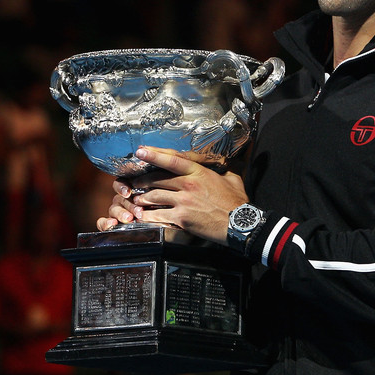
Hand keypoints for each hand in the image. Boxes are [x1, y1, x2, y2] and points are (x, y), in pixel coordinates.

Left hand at [95, 146, 247, 245]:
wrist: (239, 223)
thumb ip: (223, 170)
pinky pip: (158, 215)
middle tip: (135, 182)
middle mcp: (189, 185)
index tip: (140, 151)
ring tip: (136, 200)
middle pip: (157, 179)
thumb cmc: (237, 202)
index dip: (154, 154)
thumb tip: (222, 165)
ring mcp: (184, 201)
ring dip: (142, 198)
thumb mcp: (232, 179)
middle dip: (142, 180)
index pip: (172, 160)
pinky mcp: (181, 218)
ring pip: (154, 196)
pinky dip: (147, 215)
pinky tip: (142, 216)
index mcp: (200, 173)